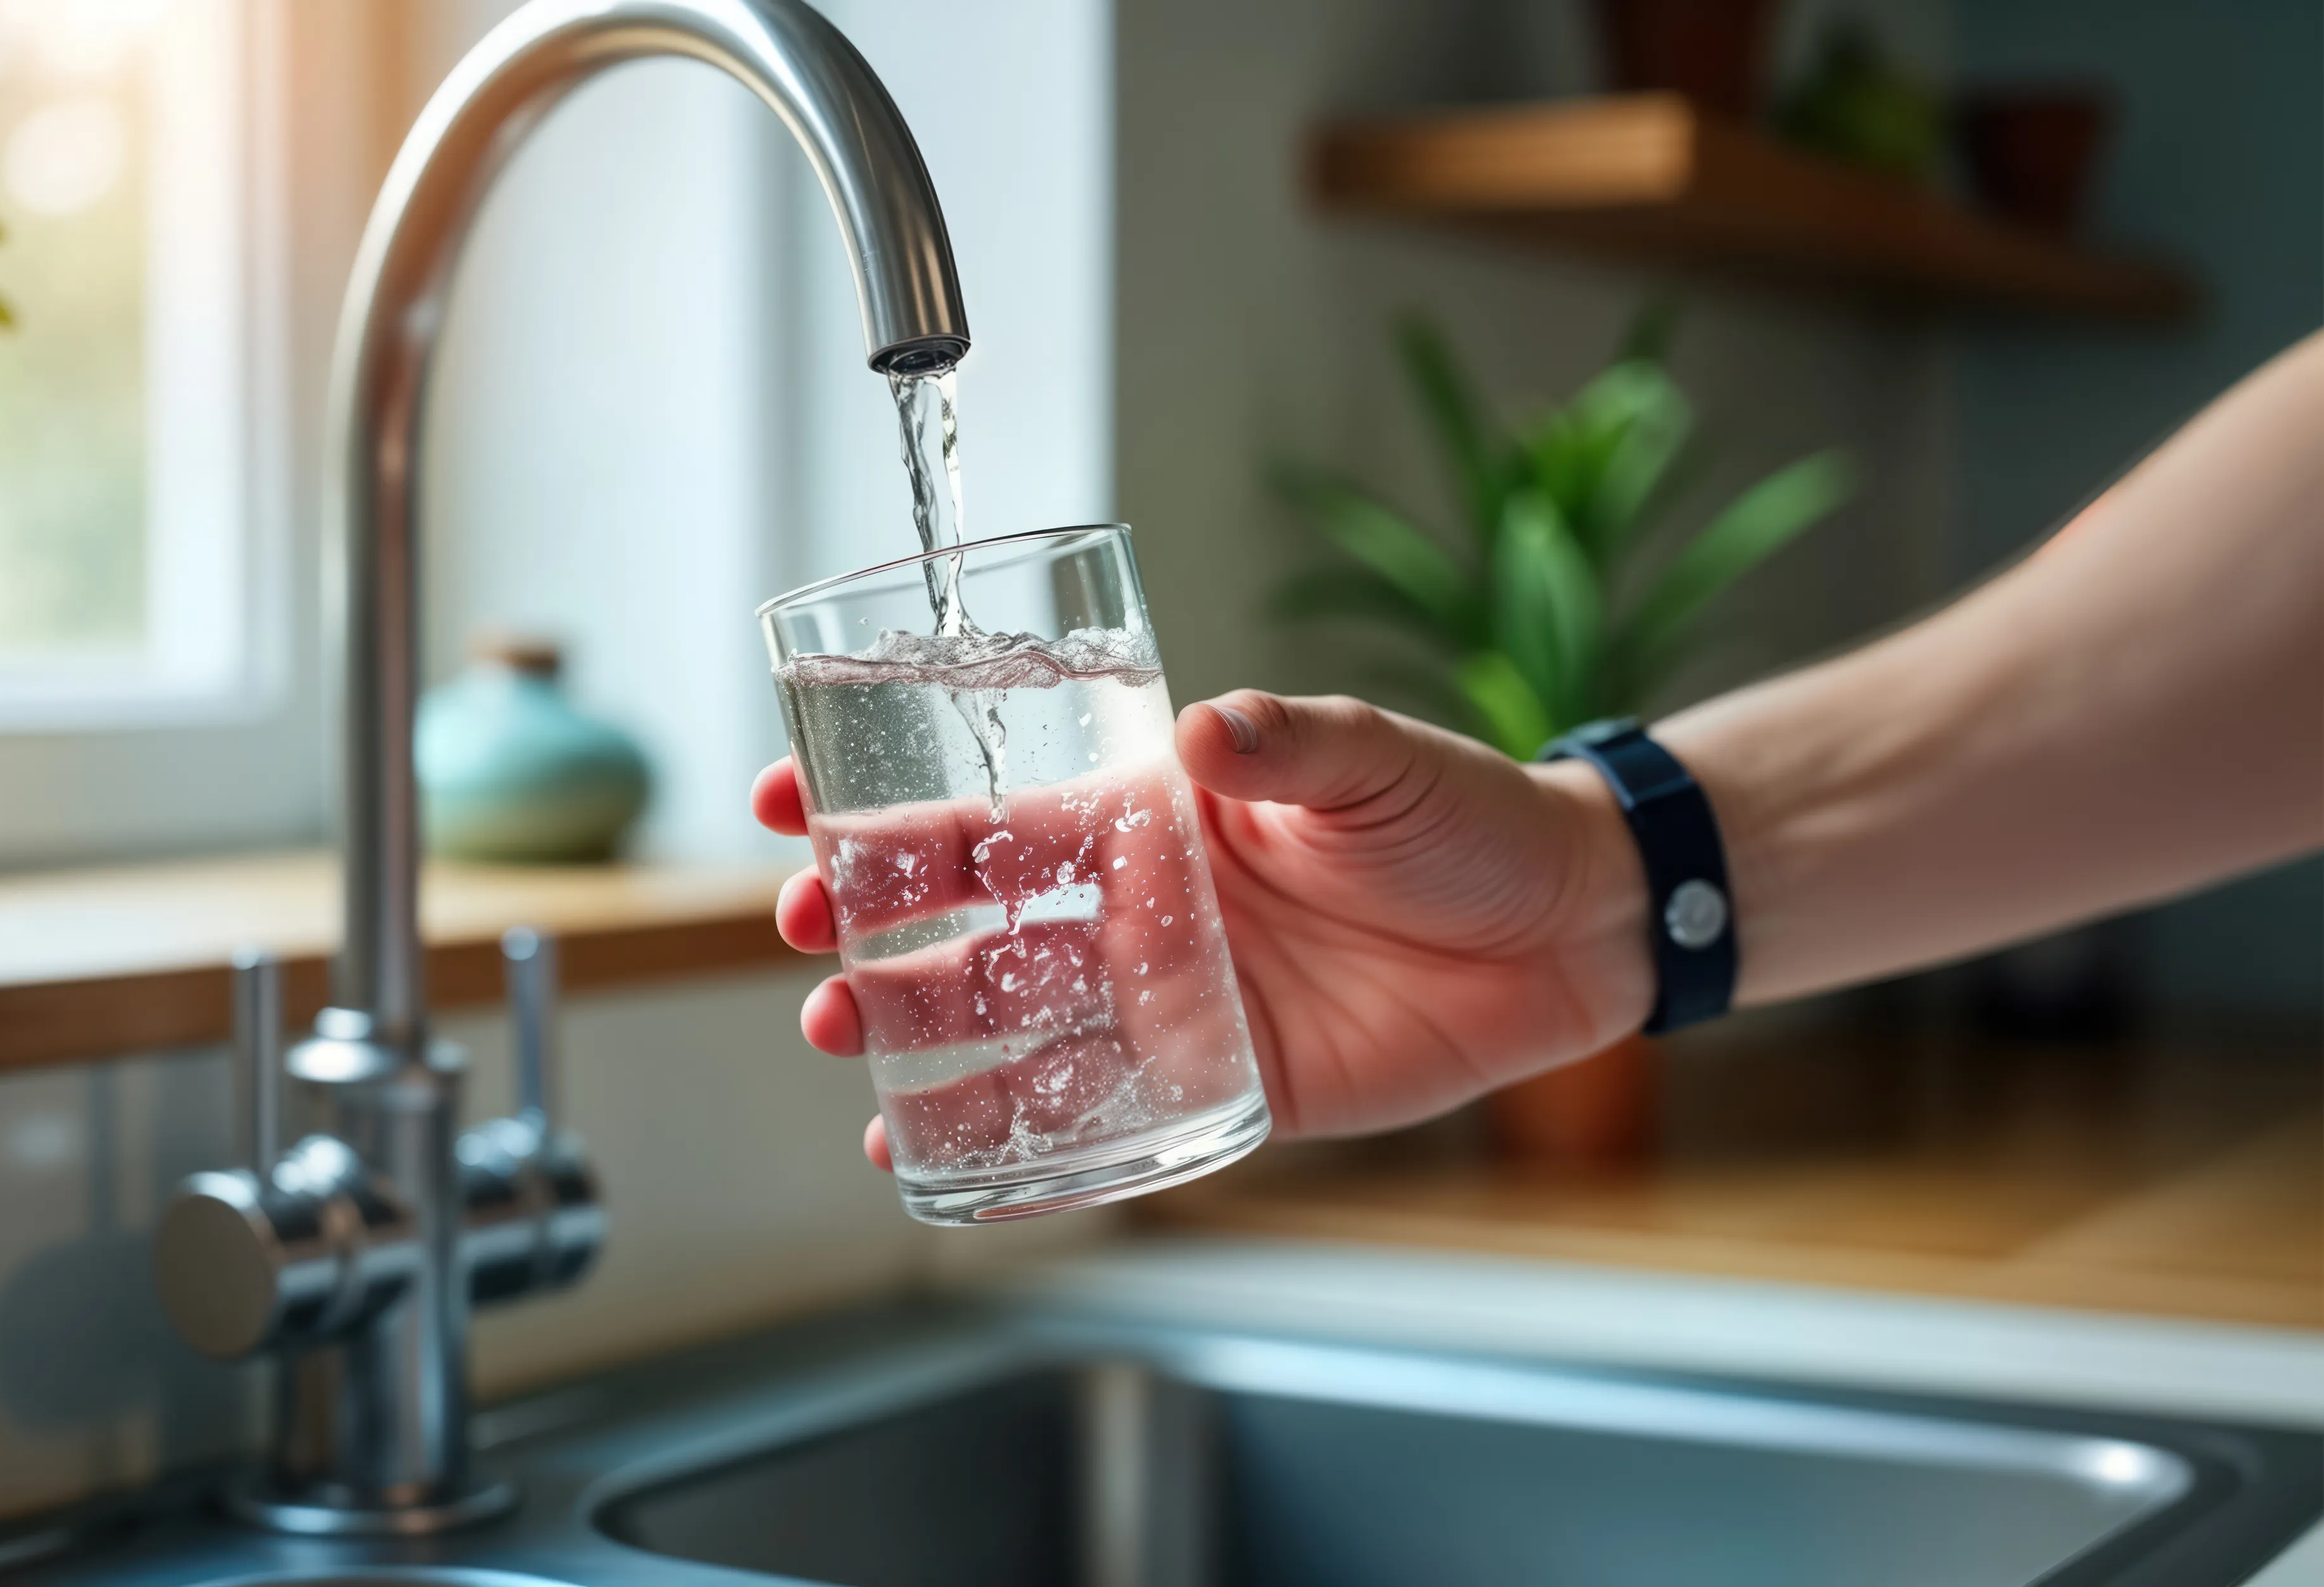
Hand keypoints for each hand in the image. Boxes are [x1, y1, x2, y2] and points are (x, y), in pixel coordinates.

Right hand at [752, 691, 1653, 1165]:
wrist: (1562, 926)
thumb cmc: (1460, 818)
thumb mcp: (1372, 760)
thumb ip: (1288, 745)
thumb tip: (1208, 731)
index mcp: (1151, 819)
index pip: (993, 811)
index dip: (886, 808)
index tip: (790, 798)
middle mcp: (1138, 915)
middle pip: (974, 929)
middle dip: (874, 932)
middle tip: (805, 942)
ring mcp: (1170, 1007)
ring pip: (1013, 1031)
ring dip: (919, 1039)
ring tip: (848, 1045)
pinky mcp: (1218, 1089)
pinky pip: (1099, 1123)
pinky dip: (1018, 1144)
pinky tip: (941, 1153)